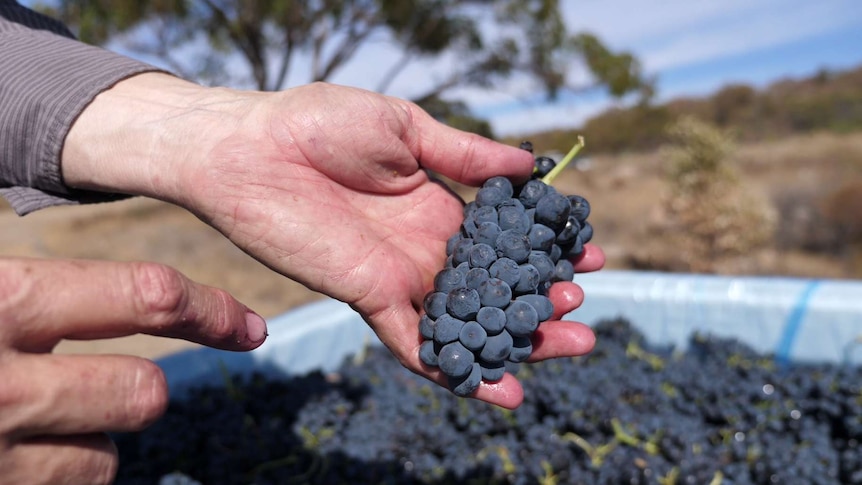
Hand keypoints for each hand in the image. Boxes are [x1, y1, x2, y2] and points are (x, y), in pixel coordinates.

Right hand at [0, 258, 265, 484]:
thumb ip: (39, 293)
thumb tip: (147, 293)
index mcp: (3, 301)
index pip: (150, 296)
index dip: (211, 312)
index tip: (247, 327)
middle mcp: (4, 384)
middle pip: (144, 392)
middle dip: (137, 389)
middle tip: (92, 386)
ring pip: (104, 458)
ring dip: (83, 439)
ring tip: (17, 420)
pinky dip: (51, 475)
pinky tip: (8, 455)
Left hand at [62, 76, 604, 408]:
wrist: (250, 147)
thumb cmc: (320, 124)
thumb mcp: (406, 129)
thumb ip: (466, 155)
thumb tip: (531, 165)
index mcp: (440, 206)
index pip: (505, 239)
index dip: (545, 248)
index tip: (589, 253)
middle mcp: (426, 249)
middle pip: (494, 288)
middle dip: (541, 302)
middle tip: (582, 312)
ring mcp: (401, 278)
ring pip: (467, 322)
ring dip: (516, 340)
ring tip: (569, 345)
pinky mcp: (371, 298)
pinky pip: (416, 344)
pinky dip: (456, 369)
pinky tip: (500, 389)